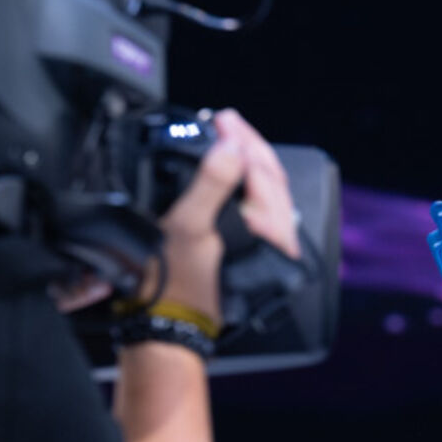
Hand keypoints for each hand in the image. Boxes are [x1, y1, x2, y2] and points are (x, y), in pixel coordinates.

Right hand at [157, 107, 299, 317]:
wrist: (165, 324)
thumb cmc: (173, 281)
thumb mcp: (188, 225)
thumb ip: (212, 184)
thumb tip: (231, 147)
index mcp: (268, 232)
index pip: (262, 172)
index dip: (241, 140)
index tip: (221, 117)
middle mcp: (275, 240)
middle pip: (270, 179)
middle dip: (248, 145)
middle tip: (225, 120)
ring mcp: (266, 246)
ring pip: (267, 193)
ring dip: (248, 162)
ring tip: (228, 138)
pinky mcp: (251, 252)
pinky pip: (256, 209)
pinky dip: (244, 184)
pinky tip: (230, 173)